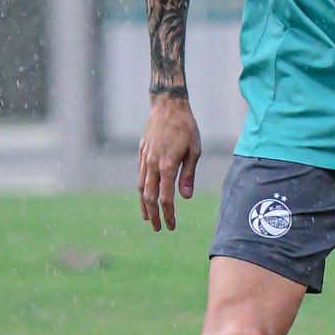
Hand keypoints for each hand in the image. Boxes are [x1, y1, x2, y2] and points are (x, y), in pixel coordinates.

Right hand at [138, 95, 201, 230]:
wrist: (167, 106)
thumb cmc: (186, 127)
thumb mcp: (194, 150)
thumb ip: (188, 175)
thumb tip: (185, 196)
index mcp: (167, 165)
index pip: (165, 197)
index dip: (168, 213)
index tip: (171, 225)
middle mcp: (153, 164)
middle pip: (149, 197)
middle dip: (154, 215)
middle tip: (159, 228)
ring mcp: (145, 159)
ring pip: (141, 188)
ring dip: (144, 205)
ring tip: (148, 217)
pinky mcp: (142, 153)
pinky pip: (140, 176)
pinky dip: (141, 190)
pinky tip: (145, 196)